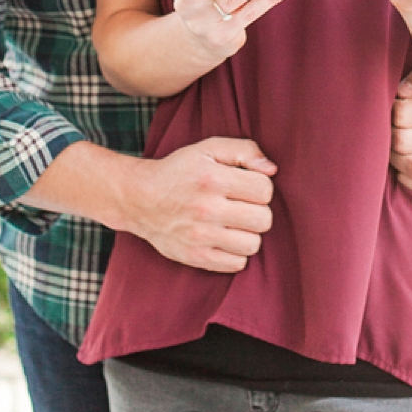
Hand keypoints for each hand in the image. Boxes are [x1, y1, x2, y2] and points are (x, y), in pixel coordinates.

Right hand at [126, 136, 276, 271]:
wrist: (140, 198)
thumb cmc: (179, 171)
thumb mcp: (208, 148)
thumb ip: (244, 150)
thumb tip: (272, 169)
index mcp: (213, 179)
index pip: (264, 190)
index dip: (260, 186)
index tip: (246, 186)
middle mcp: (207, 209)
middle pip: (263, 219)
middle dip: (258, 211)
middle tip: (242, 206)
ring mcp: (201, 237)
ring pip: (253, 244)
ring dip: (249, 233)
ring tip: (234, 223)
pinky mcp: (196, 257)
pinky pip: (237, 264)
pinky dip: (236, 253)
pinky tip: (225, 238)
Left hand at [391, 62, 411, 194]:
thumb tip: (403, 92)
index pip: (401, 113)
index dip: (391, 107)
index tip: (396, 103)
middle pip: (400, 141)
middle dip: (389, 131)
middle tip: (392, 123)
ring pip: (409, 167)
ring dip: (395, 155)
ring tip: (396, 141)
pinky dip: (407, 177)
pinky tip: (405, 160)